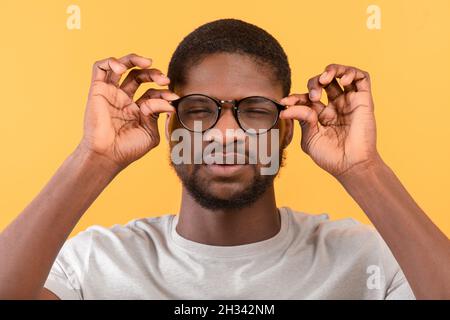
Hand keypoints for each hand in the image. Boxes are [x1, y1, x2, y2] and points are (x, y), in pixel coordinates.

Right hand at [78, 53, 178, 170]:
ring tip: (148, 63)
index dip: (164, 92)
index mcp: (137, 109)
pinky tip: (122, 68)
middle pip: (139, 76)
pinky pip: (100, 68)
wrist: (107, 155)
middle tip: (164, 79)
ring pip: (122, 66)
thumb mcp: (151, 133)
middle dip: (154, 74)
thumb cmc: (128, 149)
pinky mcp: (97, 90)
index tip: (173, 97)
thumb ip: (158, 114)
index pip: (153, 92)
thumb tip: (168, 101)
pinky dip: (111, 61)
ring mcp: (111, 93)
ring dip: (135, 60)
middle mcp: (124, 99)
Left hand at [280, 64, 378, 176]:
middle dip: (314, 83)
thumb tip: (286, 107)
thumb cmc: (330, 157)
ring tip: (325, 80)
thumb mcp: (309, 138)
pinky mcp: (364, 100)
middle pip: (323, 82)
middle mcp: (334, 106)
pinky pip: (361, 77)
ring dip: (331, 70)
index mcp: (320, 115)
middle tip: (313, 97)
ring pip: (341, 74)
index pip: (306, 97)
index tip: (286, 102)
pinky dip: (351, 72)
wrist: (351, 165)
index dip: (295, 96)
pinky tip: (343, 80)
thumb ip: (300, 119)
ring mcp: (349, 102)